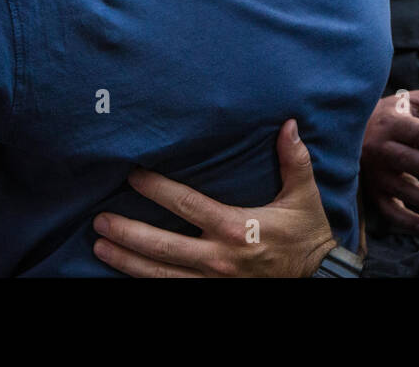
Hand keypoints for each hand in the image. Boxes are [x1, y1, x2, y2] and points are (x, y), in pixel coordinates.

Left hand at [92, 120, 336, 276]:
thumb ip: (294, 159)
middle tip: (99, 220)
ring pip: (159, 274)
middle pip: (162, 246)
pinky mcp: (213, 294)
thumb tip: (289, 123)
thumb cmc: (307, 234)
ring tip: (100, 246)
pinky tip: (126, 273)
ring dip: (126, 261)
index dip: (156, 190)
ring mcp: (213, 281)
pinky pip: (174, 290)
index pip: (186, 205)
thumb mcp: (304, 195)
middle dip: (127, 231)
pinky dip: (147, 282)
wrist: (318, 279)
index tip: (133, 175)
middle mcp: (219, 257)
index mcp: (236, 227)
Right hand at [360, 81, 418, 235]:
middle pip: (406, 159)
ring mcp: (375, 174)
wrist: (353, 132)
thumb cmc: (392, 116)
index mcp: (391, 123)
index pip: (414, 130)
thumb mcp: (412, 103)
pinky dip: (409, 223)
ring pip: (399, 188)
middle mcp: (380, 149)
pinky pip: (391, 212)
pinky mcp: (375, 193)